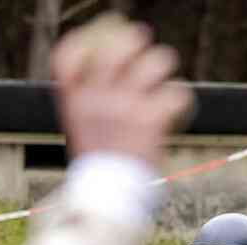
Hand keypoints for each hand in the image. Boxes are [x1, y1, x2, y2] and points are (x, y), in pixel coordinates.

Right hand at [51, 13, 192, 165]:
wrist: (109, 199)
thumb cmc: (98, 169)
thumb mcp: (80, 133)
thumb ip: (90, 106)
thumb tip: (111, 82)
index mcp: (73, 100)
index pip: (66, 56)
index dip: (81, 43)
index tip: (96, 44)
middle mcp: (97, 97)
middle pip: (117, 47)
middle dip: (134, 42)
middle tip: (143, 48)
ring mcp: (125, 106)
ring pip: (156, 62)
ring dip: (162, 65)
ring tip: (163, 75)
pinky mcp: (151, 119)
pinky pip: (176, 92)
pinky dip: (180, 98)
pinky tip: (175, 106)